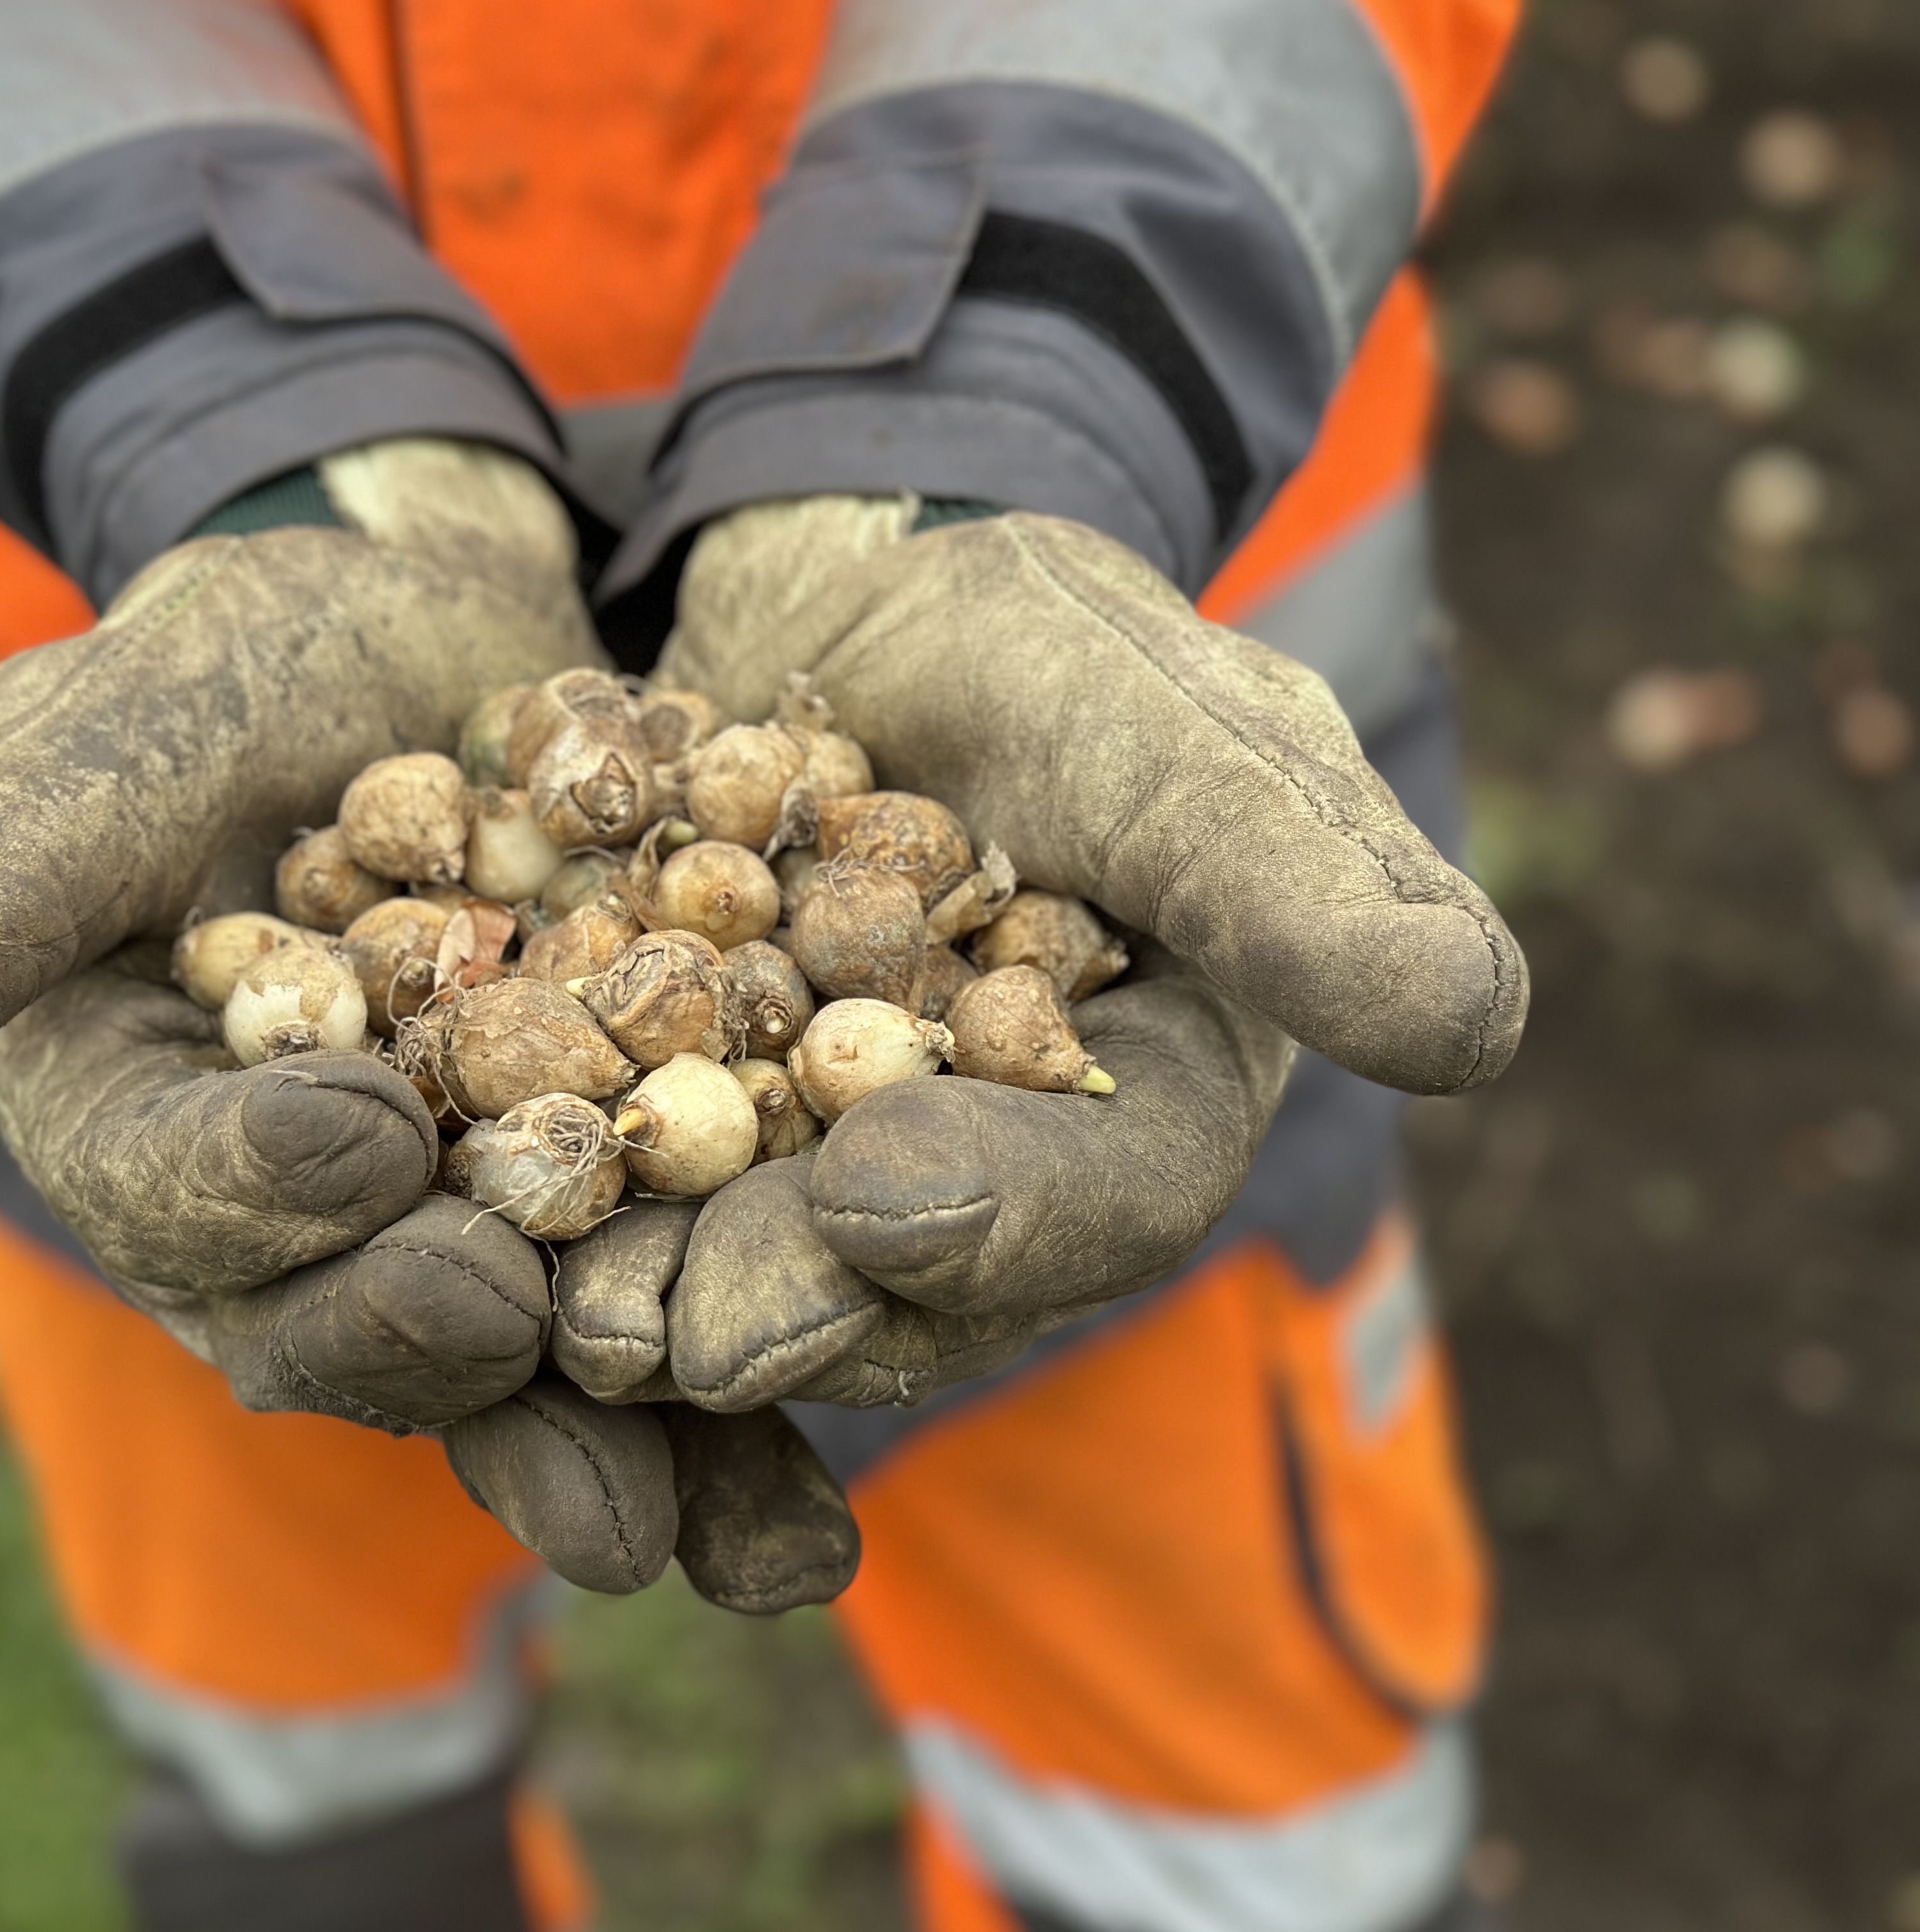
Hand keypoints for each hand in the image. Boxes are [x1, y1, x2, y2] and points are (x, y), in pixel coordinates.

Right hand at [0, 440, 863, 1604]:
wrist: (439, 659)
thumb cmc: (250, 667)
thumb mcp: (125, 725)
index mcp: (128, 1113)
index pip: (159, 1183)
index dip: (245, 1181)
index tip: (357, 1138)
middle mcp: (275, 1221)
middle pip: (326, 1324)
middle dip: (420, 1346)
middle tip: (517, 1336)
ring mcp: (437, 1243)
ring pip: (500, 1380)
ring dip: (591, 1466)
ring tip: (685, 1540)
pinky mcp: (588, 1234)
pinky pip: (648, 1345)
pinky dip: (726, 1429)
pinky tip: (804, 1525)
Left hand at [643, 498, 1528, 1408]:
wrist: (857, 600)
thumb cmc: (1053, 648)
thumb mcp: (1180, 726)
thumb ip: (1296, 876)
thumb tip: (1472, 1024)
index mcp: (1153, 1096)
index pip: (1111, 1192)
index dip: (1012, 1216)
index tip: (885, 1201)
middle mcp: (999, 1170)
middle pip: (915, 1278)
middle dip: (794, 1305)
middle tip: (668, 1331)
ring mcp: (837, 1167)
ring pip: (757, 1266)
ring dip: (654, 1299)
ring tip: (552, 1310)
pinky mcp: (696, 1132)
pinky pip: (631, 1198)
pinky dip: (556, 1217)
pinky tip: (458, 1225)